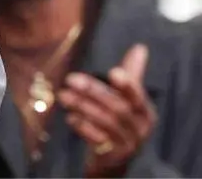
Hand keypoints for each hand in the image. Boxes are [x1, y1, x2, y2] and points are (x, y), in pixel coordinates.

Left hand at [58, 44, 156, 177]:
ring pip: (105, 122)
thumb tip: (140, 47)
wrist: (114, 160)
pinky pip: (98, 140)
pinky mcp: (113, 155)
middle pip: (117, 107)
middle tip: (70, 79)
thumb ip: (131, 74)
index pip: (138, 96)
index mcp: (145, 111)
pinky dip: (83, 127)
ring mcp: (128, 143)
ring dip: (82, 106)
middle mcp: (140, 128)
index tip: (113, 72)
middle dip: (93, 92)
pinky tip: (70, 118)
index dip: (127, 85)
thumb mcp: (127, 99)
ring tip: (63, 95)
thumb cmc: (119, 122)